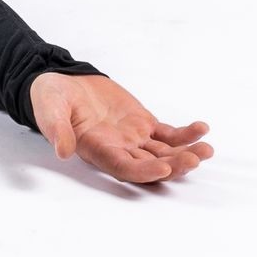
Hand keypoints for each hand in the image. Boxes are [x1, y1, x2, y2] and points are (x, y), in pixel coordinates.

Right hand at [28, 72, 213, 184]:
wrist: (62, 84)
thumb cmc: (51, 101)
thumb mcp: (50, 112)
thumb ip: (57, 130)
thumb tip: (62, 149)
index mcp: (98, 151)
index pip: (125, 169)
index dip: (144, 172)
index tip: (163, 168)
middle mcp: (119, 149)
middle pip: (151, 165)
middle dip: (174, 165)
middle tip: (194, 159)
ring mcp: (134, 138)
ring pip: (164, 152)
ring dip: (186, 152)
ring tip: (207, 149)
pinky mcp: (143, 123)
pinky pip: (168, 133)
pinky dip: (185, 134)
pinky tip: (201, 129)